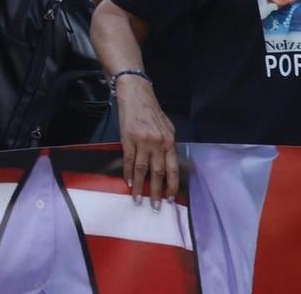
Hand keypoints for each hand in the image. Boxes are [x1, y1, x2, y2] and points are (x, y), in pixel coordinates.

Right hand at [116, 76, 179, 203]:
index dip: (171, 186)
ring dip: (140, 187)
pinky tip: (128, 183)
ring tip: (138, 199)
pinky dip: (127, 173)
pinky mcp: (127, 139)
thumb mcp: (167, 127)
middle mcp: (157, 143)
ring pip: (142, 169)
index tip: (169, 199)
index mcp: (169, 142)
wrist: (136, 94)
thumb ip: (168, 146)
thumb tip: (168, 164)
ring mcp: (142, 141)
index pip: (172, 169)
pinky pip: (128, 160)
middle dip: (156, 192)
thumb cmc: (152, 111)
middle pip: (158, 173)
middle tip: (155, 206)